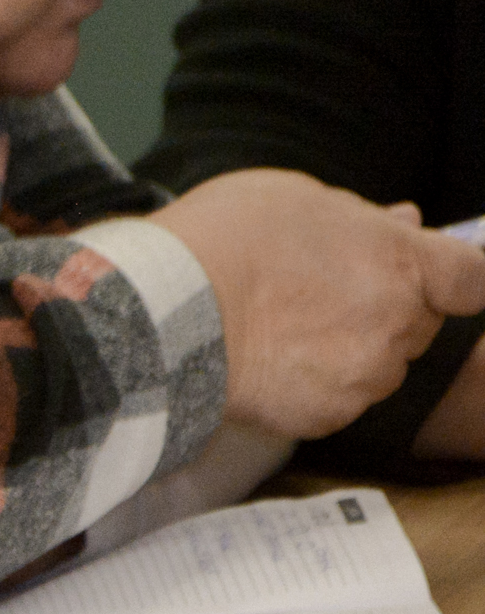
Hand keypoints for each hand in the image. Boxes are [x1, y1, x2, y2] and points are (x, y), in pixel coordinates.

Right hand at [150, 174, 484, 439]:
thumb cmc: (224, 239)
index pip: (475, 278)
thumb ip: (360, 216)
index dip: (462, 279)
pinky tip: (270, 363)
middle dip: (386, 307)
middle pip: (419, 322)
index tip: (444, 279)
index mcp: (399, 262)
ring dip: (351, 350)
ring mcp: (365, 376)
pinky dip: (314, 385)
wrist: (160, 312)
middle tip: (322, 293)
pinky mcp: (327, 416)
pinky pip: (338, 399)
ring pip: (379, 365)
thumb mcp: (295, 198)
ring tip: (285, 329)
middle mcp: (396, 323)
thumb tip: (405, 222)